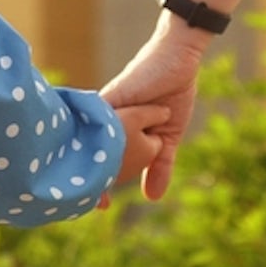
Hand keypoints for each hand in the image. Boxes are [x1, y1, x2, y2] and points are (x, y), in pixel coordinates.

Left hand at [101, 26, 207, 200]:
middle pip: (88, 154)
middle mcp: (107, 123)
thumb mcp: (169, 138)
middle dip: (87, 179)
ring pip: (89, 141)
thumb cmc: (172, 93)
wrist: (180, 59)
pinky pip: (98, 119)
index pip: (102, 161)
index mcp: (119, 133)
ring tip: (85, 190)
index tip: (100, 207)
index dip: (98, 183)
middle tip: (87, 204)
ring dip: (89, 164)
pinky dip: (96, 139)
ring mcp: (107, 110)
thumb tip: (152, 199)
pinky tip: (91, 158)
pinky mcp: (111, 97)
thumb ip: (160, 166)